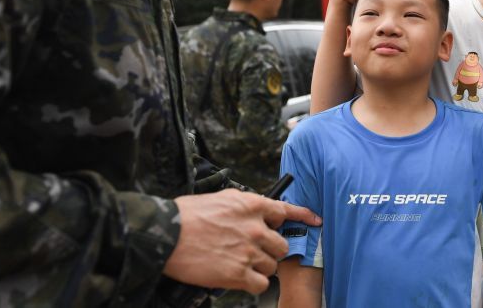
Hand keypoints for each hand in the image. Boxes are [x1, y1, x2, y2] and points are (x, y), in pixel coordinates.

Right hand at [165, 189, 320, 293]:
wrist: (167, 234)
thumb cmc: (187, 215)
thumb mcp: (221, 198)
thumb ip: (245, 205)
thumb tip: (257, 211)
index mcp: (251, 205)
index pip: (286, 210)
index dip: (302, 216)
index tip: (315, 220)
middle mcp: (255, 228)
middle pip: (281, 245)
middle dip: (269, 250)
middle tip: (253, 252)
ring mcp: (249, 251)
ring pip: (271, 266)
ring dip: (259, 267)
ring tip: (239, 264)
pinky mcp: (239, 274)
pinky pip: (261, 284)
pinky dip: (252, 284)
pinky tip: (239, 278)